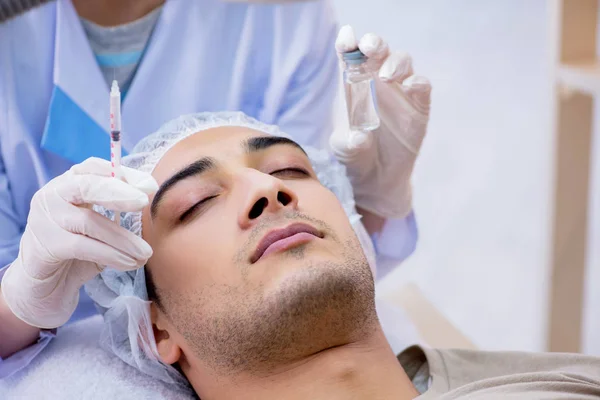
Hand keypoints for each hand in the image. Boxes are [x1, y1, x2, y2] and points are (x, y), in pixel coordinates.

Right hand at [0, 157, 156, 328]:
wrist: (43, 285)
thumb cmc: (77, 249)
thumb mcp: (98, 225)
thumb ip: (116, 208)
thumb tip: (150, 195)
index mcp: (68, 184)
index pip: (95, 168)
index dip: (124, 174)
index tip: (150, 186)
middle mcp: (52, 195)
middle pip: (87, 186)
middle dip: (119, 193)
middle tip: (144, 202)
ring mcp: (44, 220)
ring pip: (90, 222)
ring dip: (124, 238)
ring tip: (146, 252)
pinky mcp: (44, 246)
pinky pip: (83, 247)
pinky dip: (112, 255)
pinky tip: (130, 263)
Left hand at [330, 25, 431, 218]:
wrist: (377, 179)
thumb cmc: (355, 157)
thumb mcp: (345, 151)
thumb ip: (348, 143)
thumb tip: (358, 137)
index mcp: (353, 84)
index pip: (350, 56)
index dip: (348, 43)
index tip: (346, 37)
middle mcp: (377, 81)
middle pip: (378, 51)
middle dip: (374, 43)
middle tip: (368, 47)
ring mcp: (400, 92)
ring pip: (402, 62)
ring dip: (395, 62)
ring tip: (387, 76)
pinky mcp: (419, 106)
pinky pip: (422, 86)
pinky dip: (418, 82)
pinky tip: (410, 86)